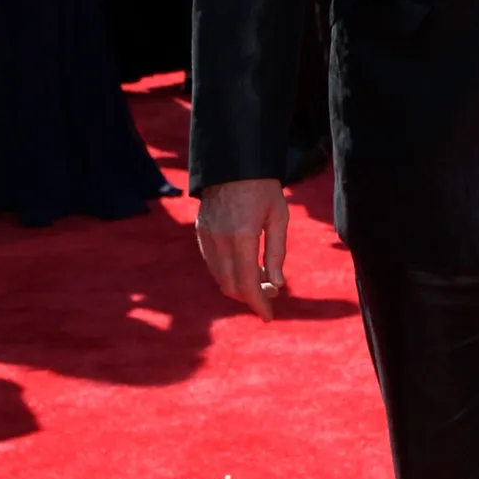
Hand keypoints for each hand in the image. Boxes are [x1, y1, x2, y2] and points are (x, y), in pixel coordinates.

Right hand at [196, 177, 288, 321]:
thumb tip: (277, 285)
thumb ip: (277, 252)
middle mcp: (220, 240)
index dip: (259, 305)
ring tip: (261, 280)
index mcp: (242, 238)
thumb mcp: (278, 217)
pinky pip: (212, 263)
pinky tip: (244, 267)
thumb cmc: (263, 187)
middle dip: (251, 297)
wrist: (234, 161)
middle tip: (271, 294)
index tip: (269, 317)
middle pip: (231, 287)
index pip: (248, 285)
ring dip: (239, 286)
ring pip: (219, 277)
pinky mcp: (200, 232)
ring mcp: (207, 237)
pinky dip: (227, 273)